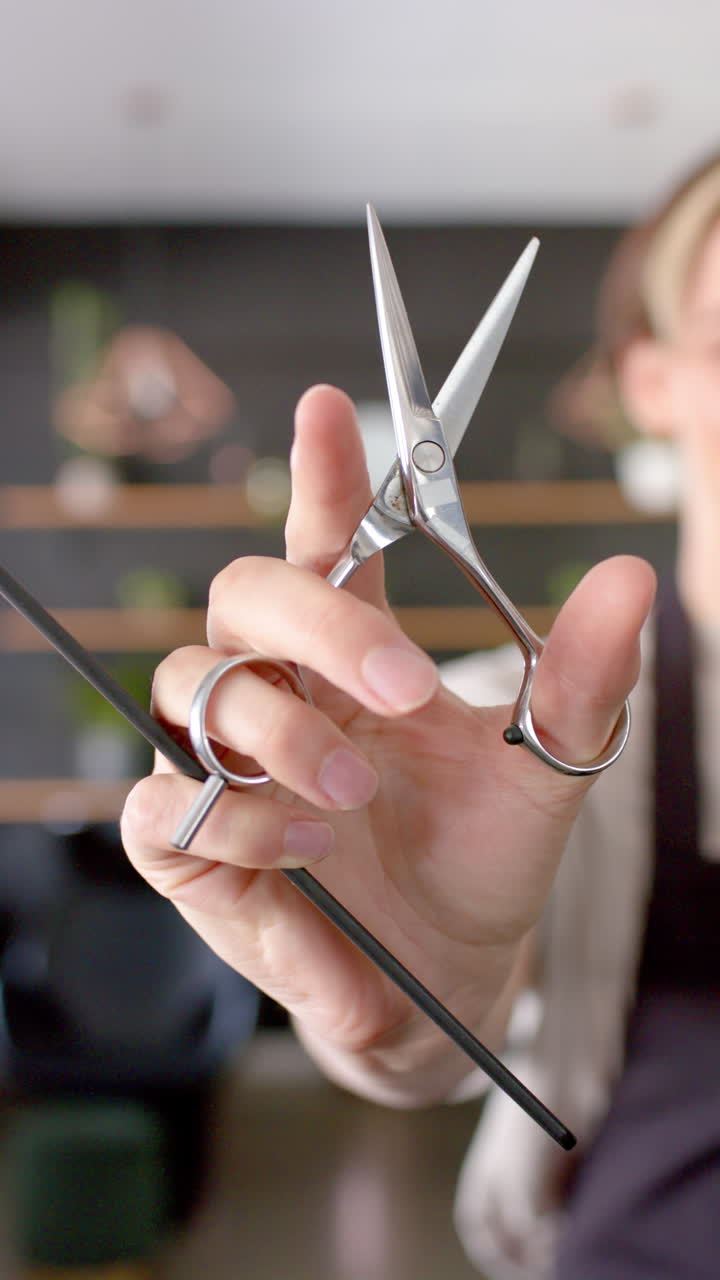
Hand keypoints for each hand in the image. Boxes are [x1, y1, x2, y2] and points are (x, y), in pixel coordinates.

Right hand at [121, 385, 654, 1100]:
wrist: (448, 978)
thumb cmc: (483, 857)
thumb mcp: (549, 770)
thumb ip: (584, 680)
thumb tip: (629, 575)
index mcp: (356, 654)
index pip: (327, 539)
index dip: (324, 473)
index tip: (331, 408)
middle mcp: (280, 688)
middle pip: (246, 593)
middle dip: (320, 621)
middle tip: (405, 682)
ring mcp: (225, 762)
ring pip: (192, 688)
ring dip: (278, 733)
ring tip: (356, 797)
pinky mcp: (193, 845)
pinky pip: (165, 806)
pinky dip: (243, 827)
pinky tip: (314, 858)